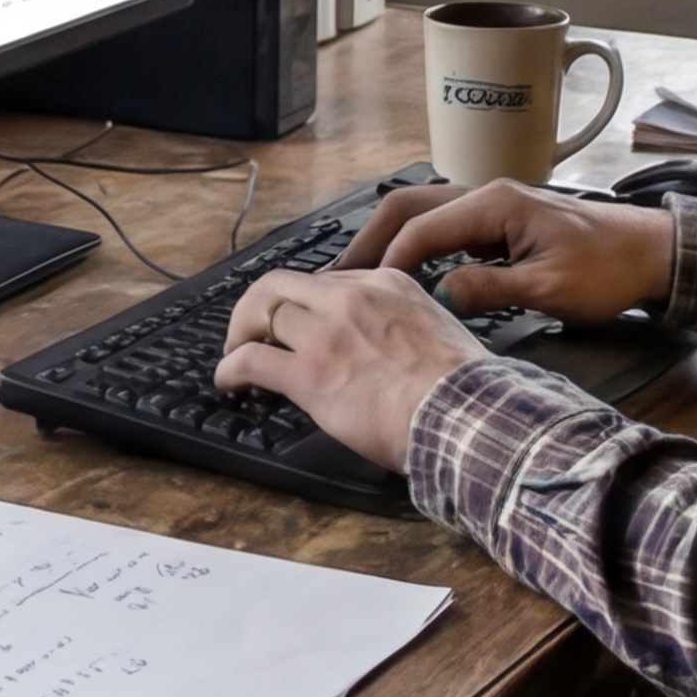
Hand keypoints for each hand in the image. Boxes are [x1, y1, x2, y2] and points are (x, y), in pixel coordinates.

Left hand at [215, 268, 483, 464]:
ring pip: (261, 312)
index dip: (306, 303)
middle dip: (257, 305)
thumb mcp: (439, 330)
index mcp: (388, 284)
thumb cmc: (466, 388)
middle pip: (281, 283)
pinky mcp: (310, 375)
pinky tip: (229, 383)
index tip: (300, 323)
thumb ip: (407, 326)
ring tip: (234, 353)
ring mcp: (327, 333)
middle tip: (250, 330)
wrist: (467, 416)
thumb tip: (393, 350)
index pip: (328, 281)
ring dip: (240, 334)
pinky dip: (231, 369)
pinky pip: (251, 360)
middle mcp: (351, 298)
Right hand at [334, 180, 674, 323]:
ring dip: (387, 237)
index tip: (365, 293)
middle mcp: (487, 195)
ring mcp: (492, 205)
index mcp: (496, 205)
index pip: (422, 228)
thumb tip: (441, 294)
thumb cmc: (609, 269)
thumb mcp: (551, 289)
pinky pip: (442, 224)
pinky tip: (401, 269)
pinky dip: (412, 242)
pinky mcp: (499, 221)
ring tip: (357, 273)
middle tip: (337, 275)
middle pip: (407, 206)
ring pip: (421, 211)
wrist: (651, 252)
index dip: (388, 261)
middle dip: (369, 238)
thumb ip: (492, 288)